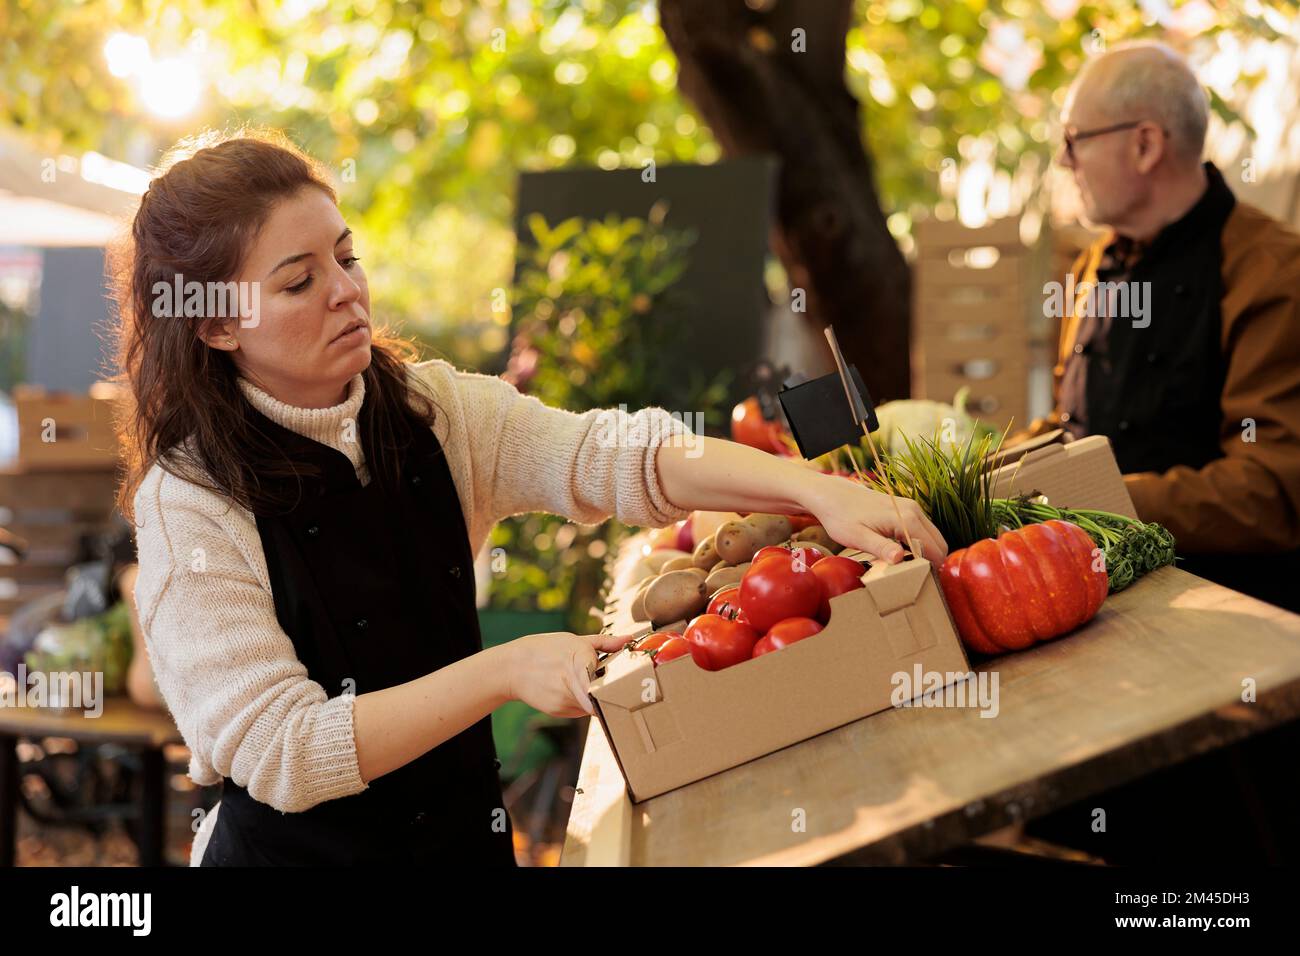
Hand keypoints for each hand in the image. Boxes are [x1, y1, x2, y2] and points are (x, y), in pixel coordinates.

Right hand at [501, 631, 630, 717]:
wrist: (512, 667)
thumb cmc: (545, 649)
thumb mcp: (574, 640)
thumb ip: (605, 643)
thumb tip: (629, 639)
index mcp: (580, 657)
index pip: (608, 678)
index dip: (620, 683)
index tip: (629, 683)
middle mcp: (572, 680)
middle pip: (604, 695)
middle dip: (612, 693)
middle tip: (618, 688)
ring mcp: (564, 698)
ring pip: (593, 705)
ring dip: (596, 698)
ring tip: (588, 685)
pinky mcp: (558, 710)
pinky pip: (580, 710)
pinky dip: (582, 703)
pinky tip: (572, 692)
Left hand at [802, 473, 947, 569]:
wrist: (832, 495)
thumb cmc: (841, 517)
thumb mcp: (857, 537)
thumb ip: (880, 548)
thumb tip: (899, 558)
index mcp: (907, 519)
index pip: (934, 549)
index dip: (931, 569)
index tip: (921, 583)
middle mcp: (914, 511)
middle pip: (938, 544)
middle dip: (931, 563)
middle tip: (914, 579)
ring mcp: (911, 508)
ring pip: (931, 537)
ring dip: (924, 554)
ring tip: (906, 569)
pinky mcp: (905, 509)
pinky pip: (921, 531)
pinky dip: (918, 545)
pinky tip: (900, 555)